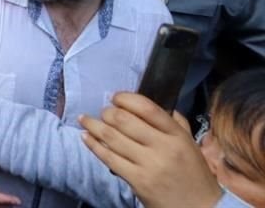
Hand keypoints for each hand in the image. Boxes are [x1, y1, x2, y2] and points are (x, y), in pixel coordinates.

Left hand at [79, 93, 221, 207]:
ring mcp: (149, 165)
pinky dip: (93, 145)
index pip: (147, 108)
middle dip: (107, 112)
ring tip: (84, 119)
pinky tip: (85, 136)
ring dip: (93, 125)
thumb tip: (151, 105)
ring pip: (112, 137)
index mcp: (177, 135)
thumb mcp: (190, 145)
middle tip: (103, 111)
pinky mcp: (137, 181)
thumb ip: (174, 123)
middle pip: (124, 120)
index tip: (116, 97)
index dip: (126, 98)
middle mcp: (163, 147)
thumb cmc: (193, 174)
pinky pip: (108, 158)